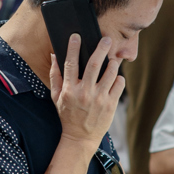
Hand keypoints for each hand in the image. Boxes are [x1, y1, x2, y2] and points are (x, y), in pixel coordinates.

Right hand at [50, 33, 123, 148]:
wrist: (80, 138)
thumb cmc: (67, 115)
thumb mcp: (56, 97)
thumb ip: (55, 76)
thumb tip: (54, 56)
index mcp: (69, 90)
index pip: (71, 64)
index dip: (73, 47)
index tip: (76, 36)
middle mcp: (84, 93)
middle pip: (94, 64)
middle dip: (101, 48)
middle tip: (106, 39)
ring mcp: (99, 99)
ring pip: (110, 73)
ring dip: (113, 63)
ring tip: (112, 60)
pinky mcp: (111, 105)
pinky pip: (119, 85)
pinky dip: (119, 78)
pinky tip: (115, 78)